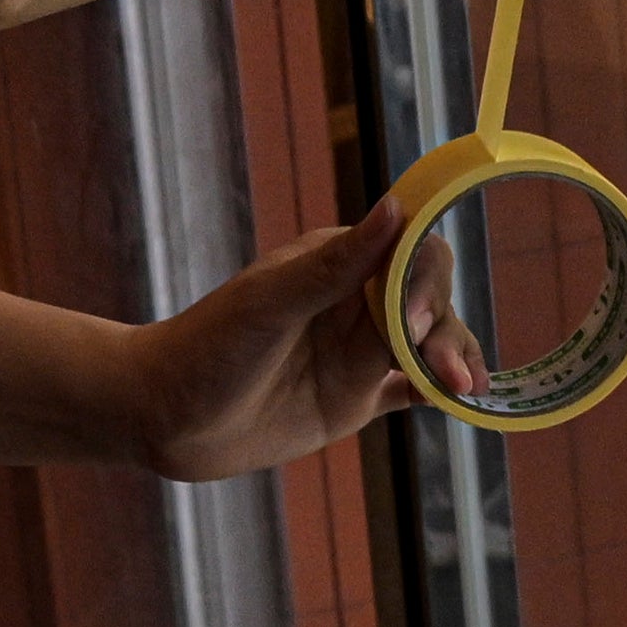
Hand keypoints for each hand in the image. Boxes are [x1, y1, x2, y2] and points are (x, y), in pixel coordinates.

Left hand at [116, 200, 481, 480]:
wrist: (161, 417)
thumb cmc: (205, 349)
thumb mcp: (269, 304)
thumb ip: (337, 264)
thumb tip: (399, 208)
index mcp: (337, 265)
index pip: (409, 255)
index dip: (425, 281)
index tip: (413, 319)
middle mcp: (354, 305)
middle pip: (429, 303)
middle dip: (445, 332)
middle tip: (446, 375)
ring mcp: (357, 353)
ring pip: (428, 347)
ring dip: (453, 362)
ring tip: (466, 392)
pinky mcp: (354, 399)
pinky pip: (410, 391)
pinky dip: (439, 394)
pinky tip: (463, 403)